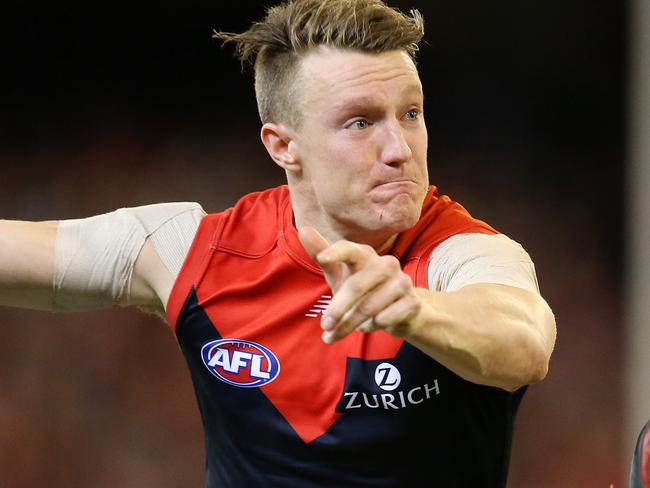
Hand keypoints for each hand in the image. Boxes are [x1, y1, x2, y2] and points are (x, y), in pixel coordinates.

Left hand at [298, 227, 421, 343]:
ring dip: (351, 324)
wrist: (401, 312)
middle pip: (356, 286)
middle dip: (338, 309)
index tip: (322, 258)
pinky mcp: (412, 302)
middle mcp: (386, 263)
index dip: (336, 252)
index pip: (350, 249)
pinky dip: (371, 327)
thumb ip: (322, 254)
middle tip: (325, 325)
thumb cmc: (364, 289)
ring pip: (369, 307)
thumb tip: (304, 230)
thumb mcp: (340, 274)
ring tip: (343, 330)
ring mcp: (402, 281)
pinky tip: (370, 326)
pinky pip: (385, 318)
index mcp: (365, 255)